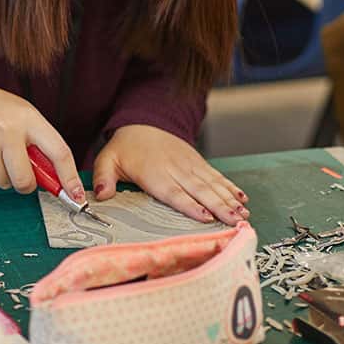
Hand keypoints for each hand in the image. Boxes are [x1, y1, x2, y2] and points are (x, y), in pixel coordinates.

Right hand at [0, 81, 84, 201]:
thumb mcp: (23, 117)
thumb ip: (39, 145)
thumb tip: (57, 182)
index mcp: (28, 118)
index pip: (58, 152)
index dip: (69, 177)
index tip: (76, 196)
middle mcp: (7, 129)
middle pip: (25, 180)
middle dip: (25, 184)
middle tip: (18, 170)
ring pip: (3, 183)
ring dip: (2, 176)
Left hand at [92, 124, 249, 225]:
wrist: (143, 122)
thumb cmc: (125, 148)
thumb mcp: (107, 160)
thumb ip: (103, 178)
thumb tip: (100, 196)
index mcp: (154, 173)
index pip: (173, 192)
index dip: (190, 205)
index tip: (206, 216)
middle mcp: (175, 169)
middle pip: (199, 190)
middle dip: (219, 206)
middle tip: (235, 221)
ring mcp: (189, 165)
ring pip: (212, 184)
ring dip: (229, 199)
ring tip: (243, 213)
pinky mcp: (197, 162)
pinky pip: (216, 175)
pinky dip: (230, 186)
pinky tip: (242, 197)